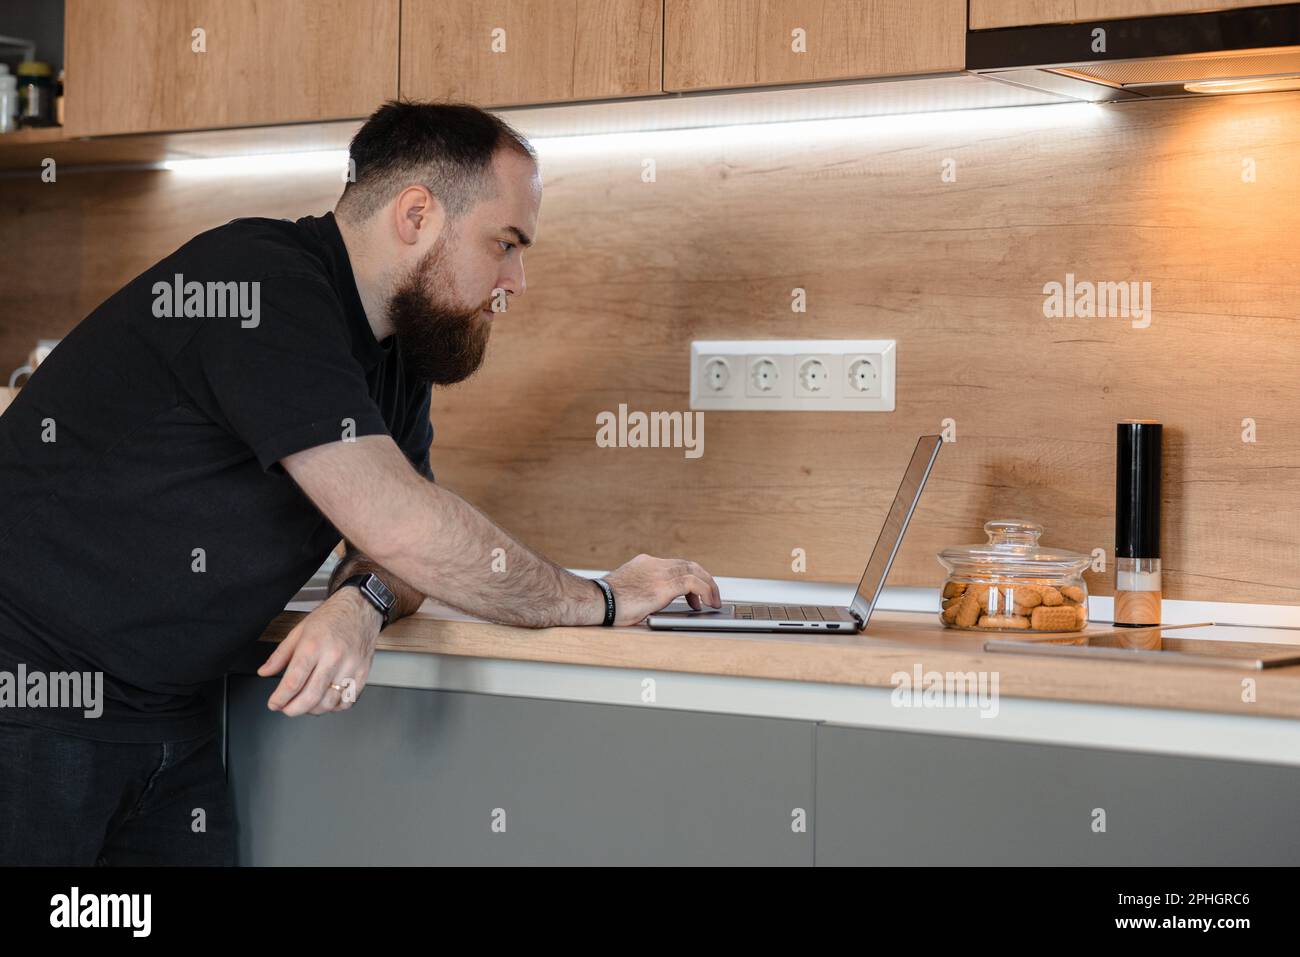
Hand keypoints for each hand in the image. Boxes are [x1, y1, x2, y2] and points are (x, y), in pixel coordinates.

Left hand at [257, 586, 382, 715]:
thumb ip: (280, 655)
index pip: (293, 682)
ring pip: (329, 702)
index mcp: (313, 646)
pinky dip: (334, 707)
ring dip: (313, 710)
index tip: (274, 704)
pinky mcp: (363, 673)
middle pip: (311, 696)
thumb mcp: (299, 631)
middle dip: (294, 709)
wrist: (360, 609)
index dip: (280, 698)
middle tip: (286, 708)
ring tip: (305, 704)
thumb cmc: (331, 618)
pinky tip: (325, 701)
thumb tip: (265, 672)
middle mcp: (333, 657)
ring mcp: (350, 666)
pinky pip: (347, 701)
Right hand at [602, 553, 721, 625]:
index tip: (695, 591)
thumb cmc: (607, 602)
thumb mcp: (627, 590)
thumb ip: (644, 590)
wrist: (596, 601)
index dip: (691, 576)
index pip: (676, 564)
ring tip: (714, 600)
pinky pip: (693, 583)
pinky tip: (708, 603)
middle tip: (711, 595)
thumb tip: (655, 603)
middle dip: (704, 579)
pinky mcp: (662, 586)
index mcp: (645, 564)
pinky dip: (705, 591)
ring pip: (694, 571)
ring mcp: (658, 573)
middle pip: (688, 565)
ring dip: (709, 586)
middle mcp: (654, 564)